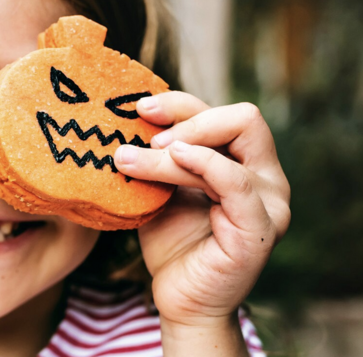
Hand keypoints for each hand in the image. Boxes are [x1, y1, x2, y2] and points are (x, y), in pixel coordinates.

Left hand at [113, 92, 289, 330]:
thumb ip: (161, 153)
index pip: (224, 113)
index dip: (182, 104)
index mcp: (247, 162)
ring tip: (129, 158)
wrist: (178, 296)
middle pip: (243, 118)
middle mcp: (267, 177)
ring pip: (227, 148)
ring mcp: (270, 202)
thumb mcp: (163, 184)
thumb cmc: (171, 239)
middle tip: (146, 132)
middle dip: (188, 116)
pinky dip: (205, 163)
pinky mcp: (260, 228)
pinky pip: (237, 183)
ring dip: (173, 149)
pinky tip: (175, 157)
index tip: (140, 109)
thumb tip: (133, 114)